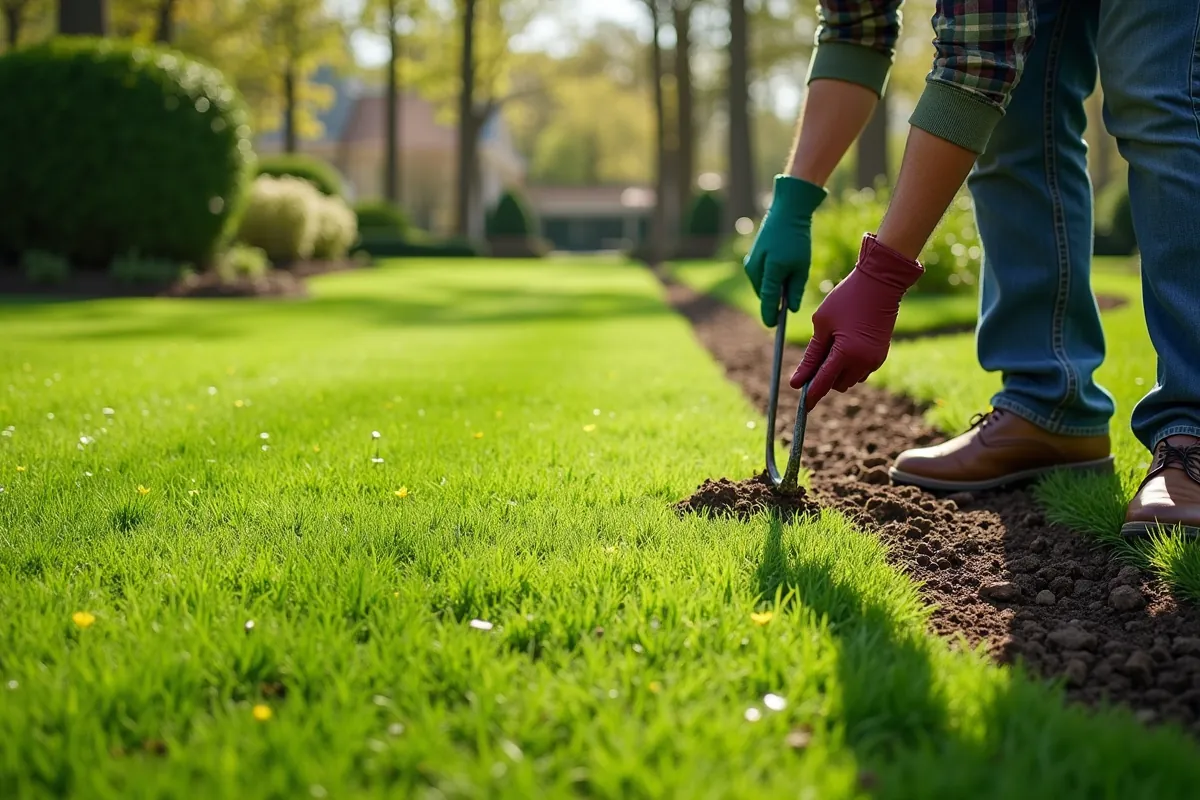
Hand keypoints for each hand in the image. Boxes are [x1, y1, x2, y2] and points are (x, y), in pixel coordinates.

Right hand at [743, 175, 827, 325]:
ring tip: (788, 276)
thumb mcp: (802, 265)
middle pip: (765, 295)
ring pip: (762, 286)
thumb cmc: (797, 238)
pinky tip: (781, 268)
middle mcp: (756, 269)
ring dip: (773, 288)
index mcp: (771, 271)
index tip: (773, 327)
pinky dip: (769, 278)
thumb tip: (790, 309)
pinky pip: (760, 277)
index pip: (769, 301)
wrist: (786, 212)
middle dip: (775, 301)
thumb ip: (795, 289)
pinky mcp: (750, 259)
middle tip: (789, 300)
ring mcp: (751, 264)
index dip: (771, 316)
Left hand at [790, 234, 923, 405]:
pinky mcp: (881, 356)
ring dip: (837, 372)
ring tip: (833, 343)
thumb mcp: (822, 324)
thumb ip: (811, 356)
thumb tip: (797, 382)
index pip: (823, 384)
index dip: (810, 396)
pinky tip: (846, 343)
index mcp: (846, 353)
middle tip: (817, 355)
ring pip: (849, 380)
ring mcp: (875, 360)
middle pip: (836, 385)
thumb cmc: (846, 299)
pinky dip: (850, 365)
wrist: (880, 283)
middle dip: (824, 378)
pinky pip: (860, 371)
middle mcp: (863, 362)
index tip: (802, 406)